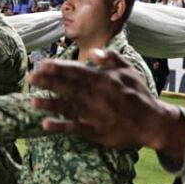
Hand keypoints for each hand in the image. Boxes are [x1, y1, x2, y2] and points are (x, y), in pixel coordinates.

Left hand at [27, 49, 184, 158]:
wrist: (153, 122)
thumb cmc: (139, 95)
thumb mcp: (129, 70)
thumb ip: (111, 59)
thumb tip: (93, 52)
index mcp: (103, 79)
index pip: (76, 71)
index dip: (58, 68)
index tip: (42, 64)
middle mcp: (97, 95)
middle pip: (68, 87)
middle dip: (48, 82)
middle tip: (30, 78)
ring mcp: (95, 114)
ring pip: (68, 107)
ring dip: (49, 104)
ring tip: (32, 101)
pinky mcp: (95, 131)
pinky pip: (74, 128)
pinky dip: (60, 126)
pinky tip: (45, 124)